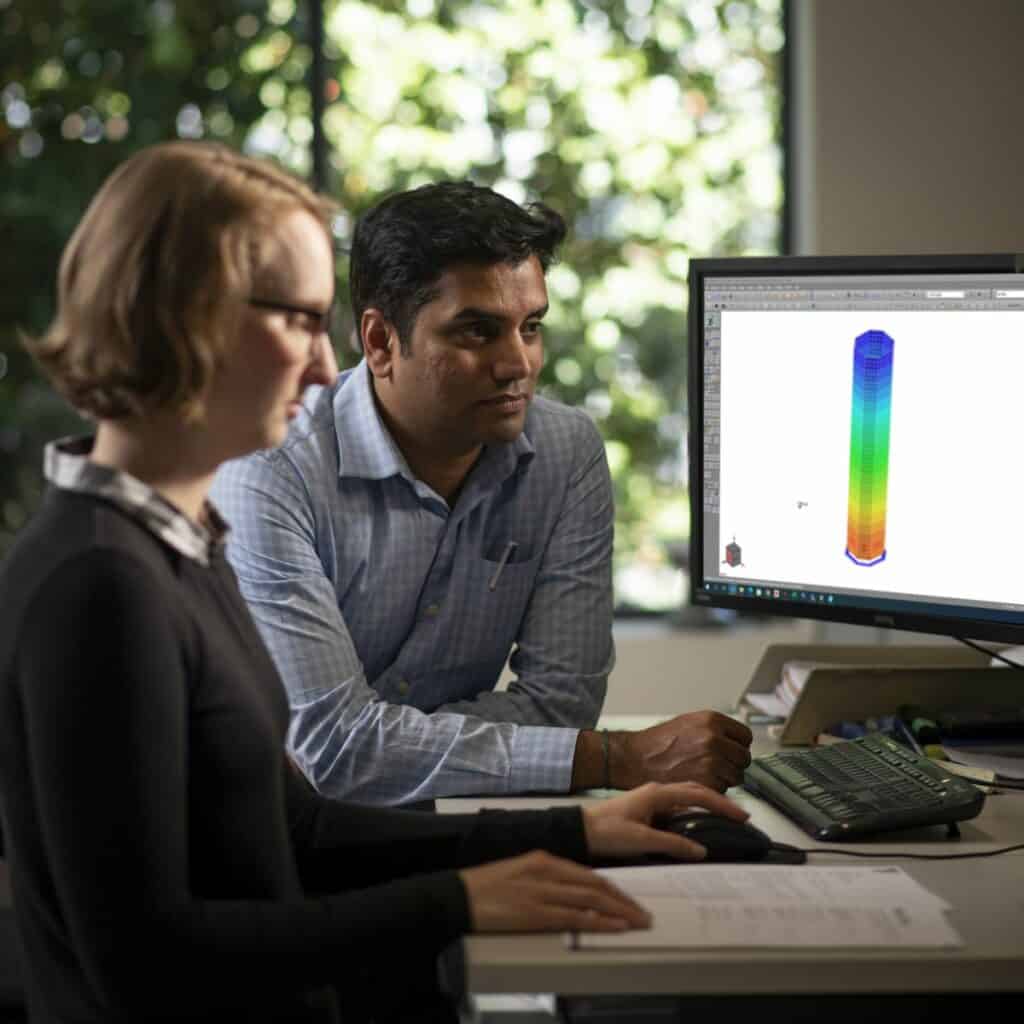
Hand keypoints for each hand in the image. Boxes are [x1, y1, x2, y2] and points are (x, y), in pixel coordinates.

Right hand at [460, 850, 650, 933]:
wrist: (459, 895)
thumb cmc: (486, 886)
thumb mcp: (520, 872)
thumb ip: (545, 878)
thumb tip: (567, 891)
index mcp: (544, 859)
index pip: (588, 874)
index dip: (613, 888)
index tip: (629, 900)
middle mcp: (548, 871)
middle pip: (596, 886)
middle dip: (623, 901)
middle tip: (642, 914)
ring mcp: (543, 892)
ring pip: (591, 900)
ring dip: (619, 912)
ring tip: (637, 922)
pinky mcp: (536, 912)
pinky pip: (575, 918)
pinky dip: (598, 922)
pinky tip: (614, 928)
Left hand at [582, 782, 748, 861]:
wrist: (579, 830)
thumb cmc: (604, 831)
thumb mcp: (641, 840)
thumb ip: (672, 844)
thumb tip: (700, 849)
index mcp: (656, 793)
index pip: (698, 794)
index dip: (722, 804)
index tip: (741, 815)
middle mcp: (656, 792)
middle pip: (695, 792)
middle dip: (719, 802)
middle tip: (740, 816)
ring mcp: (651, 799)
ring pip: (686, 799)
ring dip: (707, 806)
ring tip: (725, 819)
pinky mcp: (647, 810)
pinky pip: (677, 808)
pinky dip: (693, 814)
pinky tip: (699, 825)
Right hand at [615, 711, 752, 790]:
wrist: (637, 759)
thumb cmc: (659, 743)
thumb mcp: (689, 723)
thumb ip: (715, 729)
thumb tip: (736, 741)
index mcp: (712, 720)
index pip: (745, 736)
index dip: (738, 745)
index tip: (731, 751)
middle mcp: (714, 738)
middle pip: (744, 758)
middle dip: (733, 764)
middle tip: (716, 766)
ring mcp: (711, 761)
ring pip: (736, 776)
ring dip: (724, 779)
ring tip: (704, 774)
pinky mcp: (707, 782)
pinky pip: (724, 790)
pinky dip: (713, 790)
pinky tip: (697, 782)